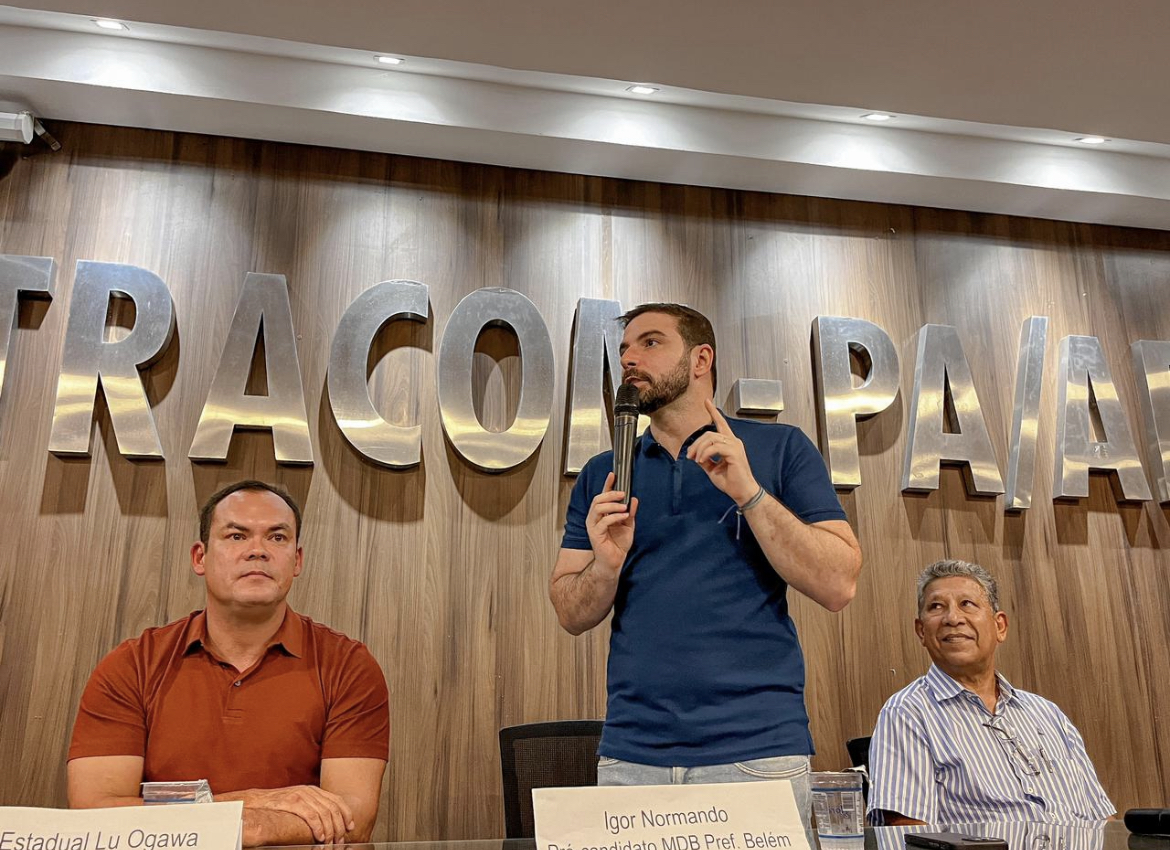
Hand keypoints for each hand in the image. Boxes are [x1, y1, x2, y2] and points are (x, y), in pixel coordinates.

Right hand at [240, 785, 354, 843]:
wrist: (257, 802)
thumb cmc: (278, 805)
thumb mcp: (299, 801)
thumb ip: (312, 807)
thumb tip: (327, 821)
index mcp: (314, 791)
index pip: (337, 800)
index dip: (346, 814)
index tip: (350, 826)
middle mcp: (310, 791)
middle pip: (333, 808)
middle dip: (339, 826)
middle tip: (340, 839)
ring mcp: (302, 795)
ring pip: (324, 813)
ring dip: (330, 830)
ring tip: (331, 842)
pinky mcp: (293, 802)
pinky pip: (311, 815)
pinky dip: (318, 827)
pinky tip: (320, 836)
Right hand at [586, 471, 638, 574]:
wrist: (615, 562)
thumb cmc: (618, 545)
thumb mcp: (628, 525)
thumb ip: (630, 512)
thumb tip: (634, 499)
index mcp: (601, 514)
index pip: (602, 496)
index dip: (607, 484)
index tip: (613, 475)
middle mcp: (594, 518)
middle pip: (598, 499)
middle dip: (610, 494)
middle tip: (623, 493)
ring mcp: (593, 526)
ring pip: (598, 508)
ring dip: (612, 505)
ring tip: (624, 507)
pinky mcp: (595, 534)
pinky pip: (603, 521)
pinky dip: (615, 517)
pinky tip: (624, 516)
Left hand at [687, 399, 759, 504]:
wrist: (742, 492)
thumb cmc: (730, 482)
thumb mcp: (712, 468)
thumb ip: (705, 459)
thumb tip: (694, 453)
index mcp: (730, 443)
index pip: (721, 423)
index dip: (713, 412)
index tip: (706, 401)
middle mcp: (734, 441)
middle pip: (709, 433)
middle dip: (696, 443)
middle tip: (689, 456)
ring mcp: (735, 446)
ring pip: (711, 438)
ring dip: (699, 448)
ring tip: (695, 459)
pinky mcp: (734, 452)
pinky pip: (715, 447)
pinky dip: (705, 453)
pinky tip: (701, 460)